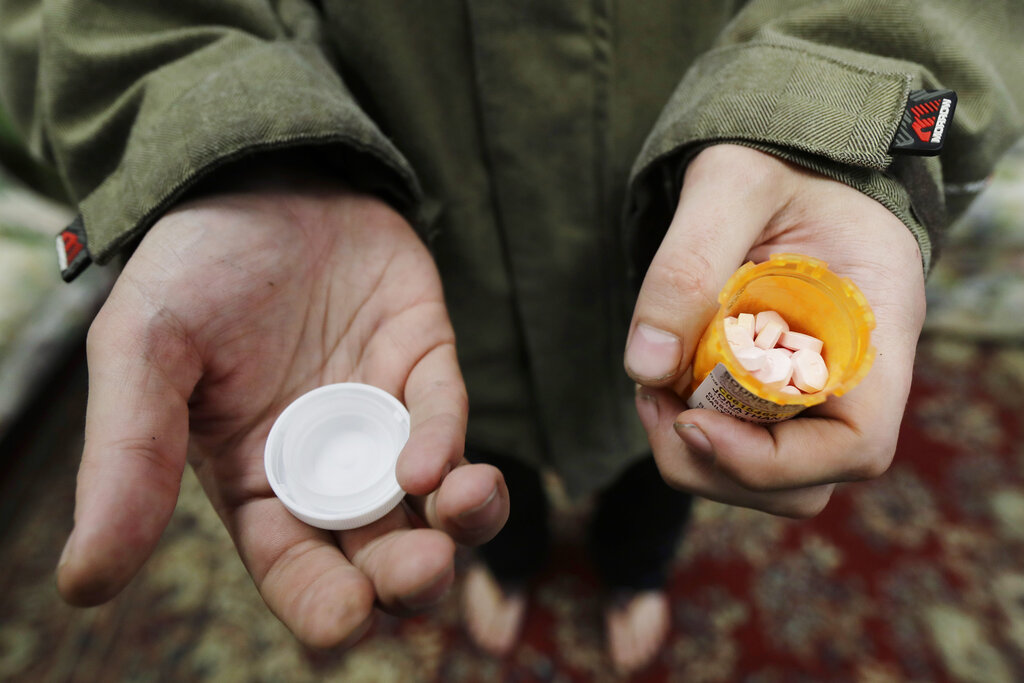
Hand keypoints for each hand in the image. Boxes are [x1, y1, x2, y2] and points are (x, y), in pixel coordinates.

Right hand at [57, 168, 508, 646]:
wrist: (252, 175)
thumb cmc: (192, 267)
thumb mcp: (142, 352)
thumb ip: (127, 457)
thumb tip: (84, 579)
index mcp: (258, 480)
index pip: (296, 569)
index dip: (323, 605)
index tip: (345, 624)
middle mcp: (329, 462)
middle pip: (380, 549)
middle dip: (408, 575)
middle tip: (420, 574)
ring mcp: (383, 413)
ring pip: (436, 498)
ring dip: (461, 523)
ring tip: (459, 515)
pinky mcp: (424, 360)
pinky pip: (445, 414)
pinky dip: (446, 441)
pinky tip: (434, 459)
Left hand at [624, 144, 925, 517]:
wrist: (791, 154)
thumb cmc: (778, 156)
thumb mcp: (731, 183)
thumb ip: (688, 264)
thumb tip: (647, 367)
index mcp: (876, 325)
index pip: (855, 444)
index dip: (771, 462)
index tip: (692, 423)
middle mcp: (858, 375)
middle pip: (802, 480)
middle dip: (716, 464)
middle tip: (654, 400)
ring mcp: (819, 390)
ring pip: (769, 477)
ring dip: (697, 455)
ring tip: (653, 388)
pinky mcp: (778, 391)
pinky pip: (742, 442)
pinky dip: (691, 431)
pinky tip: (660, 380)